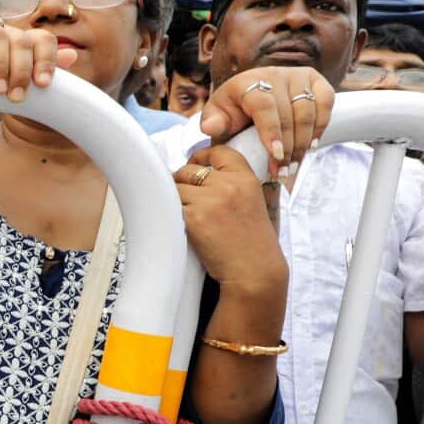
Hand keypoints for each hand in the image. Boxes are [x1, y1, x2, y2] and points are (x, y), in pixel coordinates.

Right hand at [0, 17, 77, 102]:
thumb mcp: (11, 95)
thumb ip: (36, 77)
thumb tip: (71, 56)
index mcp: (21, 46)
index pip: (43, 41)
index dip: (47, 59)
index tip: (43, 85)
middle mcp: (3, 34)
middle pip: (22, 40)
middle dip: (21, 70)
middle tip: (15, 97)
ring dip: (2, 62)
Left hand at [174, 147, 286, 293]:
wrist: (254, 272)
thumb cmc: (251, 243)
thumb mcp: (252, 203)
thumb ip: (231, 184)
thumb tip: (198, 170)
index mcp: (246, 179)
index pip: (218, 151)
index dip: (201, 157)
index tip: (194, 166)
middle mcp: (229, 185)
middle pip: (188, 169)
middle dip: (182, 182)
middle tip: (185, 200)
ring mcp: (210, 200)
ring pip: (175, 186)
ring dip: (173, 199)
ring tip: (183, 214)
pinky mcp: (194, 217)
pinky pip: (169, 204)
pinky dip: (170, 213)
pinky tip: (179, 223)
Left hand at [199, 66, 334, 179]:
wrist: (253, 102)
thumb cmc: (232, 113)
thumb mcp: (218, 119)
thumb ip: (213, 123)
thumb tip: (210, 127)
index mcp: (246, 82)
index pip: (263, 105)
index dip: (271, 131)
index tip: (276, 155)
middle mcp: (273, 74)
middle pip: (288, 113)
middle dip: (287, 147)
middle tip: (282, 171)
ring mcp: (296, 75)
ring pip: (308, 111)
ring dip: (303, 143)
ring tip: (293, 165)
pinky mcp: (315, 80)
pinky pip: (325, 103)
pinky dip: (320, 126)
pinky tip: (310, 147)